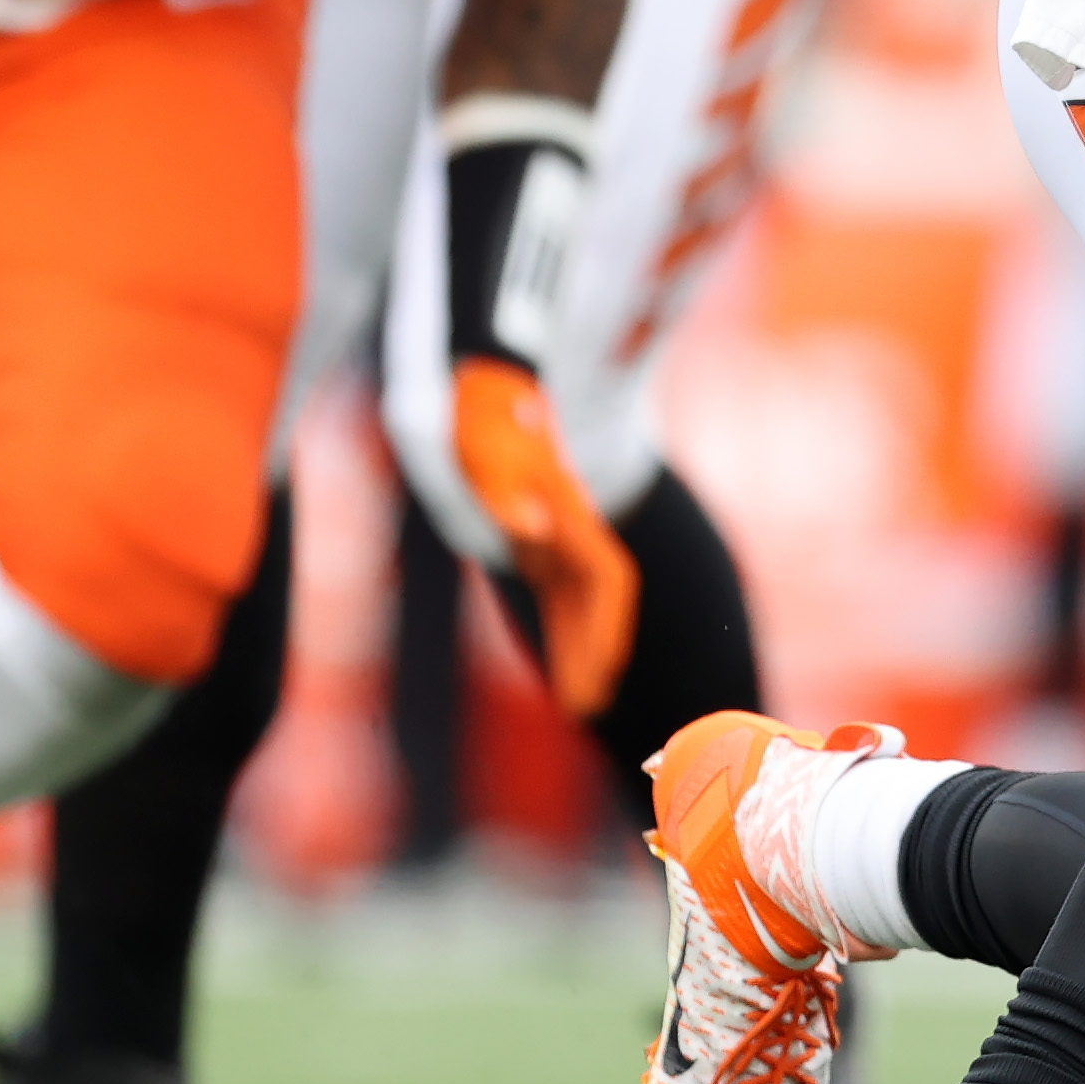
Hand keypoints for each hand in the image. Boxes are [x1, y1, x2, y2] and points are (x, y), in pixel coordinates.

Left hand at [451, 357, 637, 716]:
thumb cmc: (478, 406)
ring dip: (582, 647)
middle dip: (597, 652)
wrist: (485, 374)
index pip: (606, 579)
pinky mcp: (539, 536)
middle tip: (587, 709)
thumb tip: (528, 530)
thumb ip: (501, 481)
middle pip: (600, 597)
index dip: (605, 630)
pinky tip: (559, 665)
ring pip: (582, 600)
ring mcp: (557, 531)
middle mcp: (571, 524)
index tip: (596, 676)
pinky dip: (565, 631)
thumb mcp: (480, 437)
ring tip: (579, 704)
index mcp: (567, 507)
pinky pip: (562, 593)